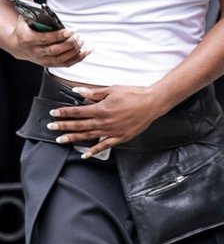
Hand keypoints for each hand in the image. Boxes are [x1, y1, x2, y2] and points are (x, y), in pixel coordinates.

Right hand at [10, 18, 88, 67]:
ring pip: (61, 59)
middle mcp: (36, 51)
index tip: (71, 30)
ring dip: (74, 50)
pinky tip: (86, 51)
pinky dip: (78, 58)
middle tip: (78, 35)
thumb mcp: (23, 17)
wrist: (18, 47)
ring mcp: (43, 59)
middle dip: (69, 43)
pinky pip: (66, 64)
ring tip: (81, 41)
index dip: (60, 35)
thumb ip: (28, 5)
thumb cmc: (24, 29)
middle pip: (55, 50)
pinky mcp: (50, 64)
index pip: (46, 39)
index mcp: (29, 39)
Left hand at [46, 85, 163, 156]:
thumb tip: (78, 91)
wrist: (152, 103)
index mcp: (101, 109)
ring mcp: (112, 131)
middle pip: (80, 125)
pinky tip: (85, 154)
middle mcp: (104, 122)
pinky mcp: (120, 137)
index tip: (54, 113)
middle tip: (51, 127)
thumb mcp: (112, 90)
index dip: (64, 113)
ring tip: (61, 140)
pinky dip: (94, 151)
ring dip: (73, 138)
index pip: (78, 111)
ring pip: (88, 136)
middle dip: (64, 126)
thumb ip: (93, 92)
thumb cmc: (133, 94)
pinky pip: (104, 146)